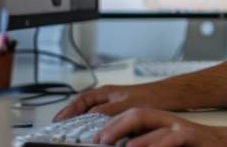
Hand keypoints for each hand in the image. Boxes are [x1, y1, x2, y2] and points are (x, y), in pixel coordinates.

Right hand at [54, 84, 178, 120]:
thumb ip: (106, 111)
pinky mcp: (120, 113)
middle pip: (83, 107)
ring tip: (73, 132)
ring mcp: (113, 105)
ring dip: (83, 122)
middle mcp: (107, 98)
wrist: (167, 97)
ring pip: (92, 114)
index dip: (68, 110)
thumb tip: (90, 117)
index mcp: (105, 93)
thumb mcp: (124, 105)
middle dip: (71, 117)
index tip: (58, 120)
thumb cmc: (149, 96)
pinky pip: (102, 120)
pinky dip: (95, 126)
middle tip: (60, 127)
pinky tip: (95, 134)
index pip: (80, 101)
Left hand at [96, 108, 226, 146]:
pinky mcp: (192, 136)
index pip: (132, 116)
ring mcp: (181, 127)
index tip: (96, 137)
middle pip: (137, 113)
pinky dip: (155, 143)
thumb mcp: (170, 145)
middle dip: (115, 124)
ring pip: (151, 122)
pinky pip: (172, 138)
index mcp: (162, 123)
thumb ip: (151, 143)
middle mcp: (169, 121)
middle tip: (98, 139)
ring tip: (115, 144)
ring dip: (129, 132)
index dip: (112, 124)